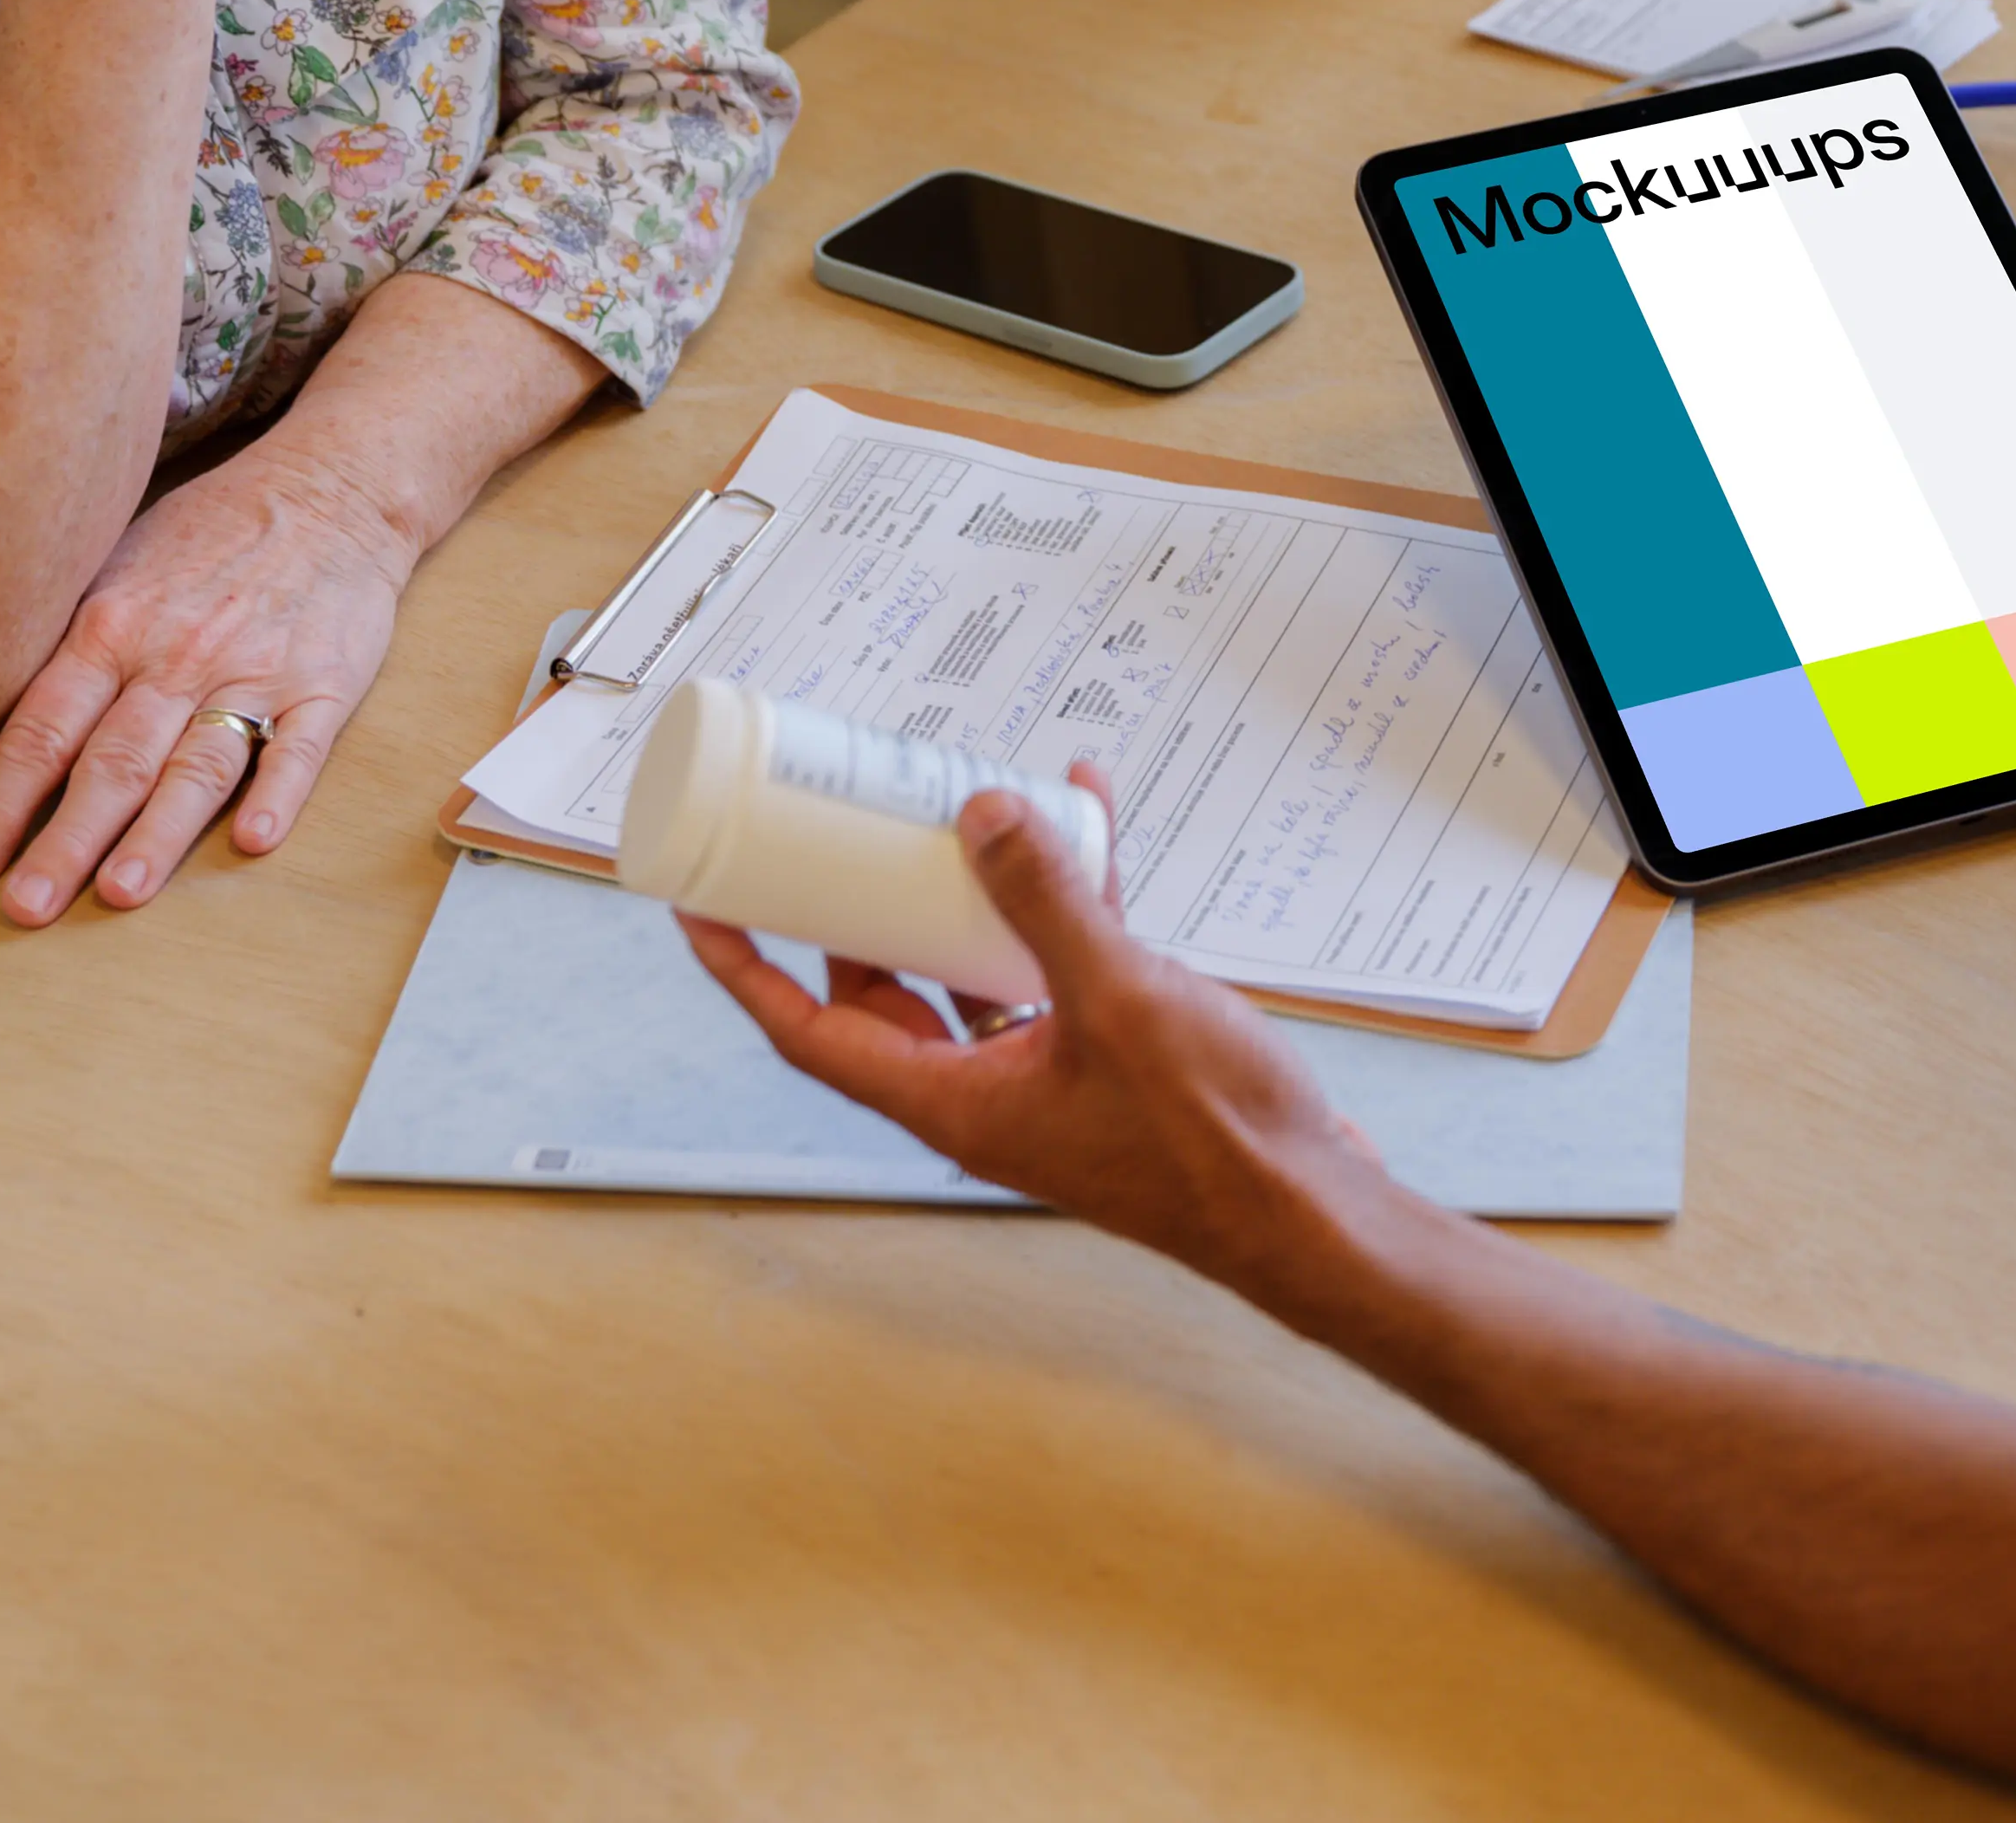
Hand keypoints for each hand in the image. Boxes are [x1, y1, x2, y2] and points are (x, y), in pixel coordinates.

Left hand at [0, 441, 416, 924]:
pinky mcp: (325, 683)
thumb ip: (70, 643)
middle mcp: (177, 654)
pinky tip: (254, 839)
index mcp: (114, 625)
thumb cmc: (210, 533)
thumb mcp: (119, 564)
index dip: (0, 804)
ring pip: (197, 763)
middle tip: (26, 909)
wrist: (331, 487)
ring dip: (159, 833)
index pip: (44, 728)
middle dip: (65, 840)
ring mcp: (254, 670)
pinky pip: (300, 747)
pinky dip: (278, 793)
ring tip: (120, 893)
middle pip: (113, 761)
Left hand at [680, 769, 1383, 1292]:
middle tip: (837, 828)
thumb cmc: (1213, 1142)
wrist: (1314, 1209)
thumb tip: (979, 817)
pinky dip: (1064, 901)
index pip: (807, 1033)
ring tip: (963, 805)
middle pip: (884, 994)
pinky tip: (1089, 825)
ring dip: (966, 892)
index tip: (701, 904)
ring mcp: (1048, 1077)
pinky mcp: (1110, 1057)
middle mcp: (986, 1093)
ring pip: (972, 972)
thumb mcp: (1120, 1000)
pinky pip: (1059, 967)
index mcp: (954, 1102)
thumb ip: (1048, 904)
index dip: (747, 967)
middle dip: (858, 907)